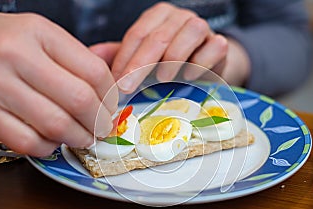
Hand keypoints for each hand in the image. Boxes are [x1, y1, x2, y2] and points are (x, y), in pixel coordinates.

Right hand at [0, 11, 117, 156]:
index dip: (111, 96)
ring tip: (83, 137)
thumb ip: (73, 59)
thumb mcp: (37, 35)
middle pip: (80, 100)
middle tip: (103, 128)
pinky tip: (51, 140)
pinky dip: (48, 147)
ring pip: (57, 125)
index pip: (94, 71)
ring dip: (79, 138)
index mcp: (38, 32)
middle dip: (100, 122)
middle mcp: (17, 55)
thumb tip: (110, 92)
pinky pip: (28, 142)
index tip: (111, 107)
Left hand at [106, 2, 230, 92]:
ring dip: (174, 57)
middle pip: (159, 36)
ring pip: (189, 33)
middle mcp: (179, 18)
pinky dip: (202, 61)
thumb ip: (119, 56)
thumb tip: (92, 55)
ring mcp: (202, 28)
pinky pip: (215, 47)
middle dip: (141, 64)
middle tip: (128, 87)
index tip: (115, 84)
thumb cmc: (169, 62)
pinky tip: (190, 75)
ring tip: (163, 78)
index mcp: (157, 17)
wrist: (204, 64)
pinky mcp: (220, 44)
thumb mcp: (142, 58)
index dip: (124, 60)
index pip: (137, 35)